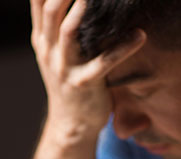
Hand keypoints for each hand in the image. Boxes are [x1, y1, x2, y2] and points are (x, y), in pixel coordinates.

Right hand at [30, 0, 145, 138]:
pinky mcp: (84, 85)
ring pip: (68, 32)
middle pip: (51, 10)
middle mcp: (48, 50)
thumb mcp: (55, 51)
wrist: (71, 125)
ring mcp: (64, 68)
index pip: (39, 2)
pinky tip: (140, 35)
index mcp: (42, 38)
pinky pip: (103, 63)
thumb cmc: (70, 82)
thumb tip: (67, 1)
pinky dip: (123, 48)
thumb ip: (57, 23)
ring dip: (81, 10)